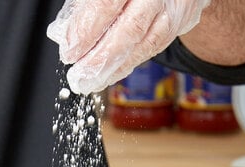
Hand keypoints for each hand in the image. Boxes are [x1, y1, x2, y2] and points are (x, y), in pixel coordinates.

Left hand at [48, 0, 210, 94]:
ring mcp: (169, 7)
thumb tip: (66, 34)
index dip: (86, 30)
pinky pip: (151, 48)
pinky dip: (127, 65)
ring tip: (90, 82)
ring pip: (142, 44)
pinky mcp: (177, 23)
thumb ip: (86, 7)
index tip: (69, 51)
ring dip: (113, 69)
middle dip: (99, 59)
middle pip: (128, 29)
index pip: (106, 4)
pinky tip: (109, 75)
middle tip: (79, 77)